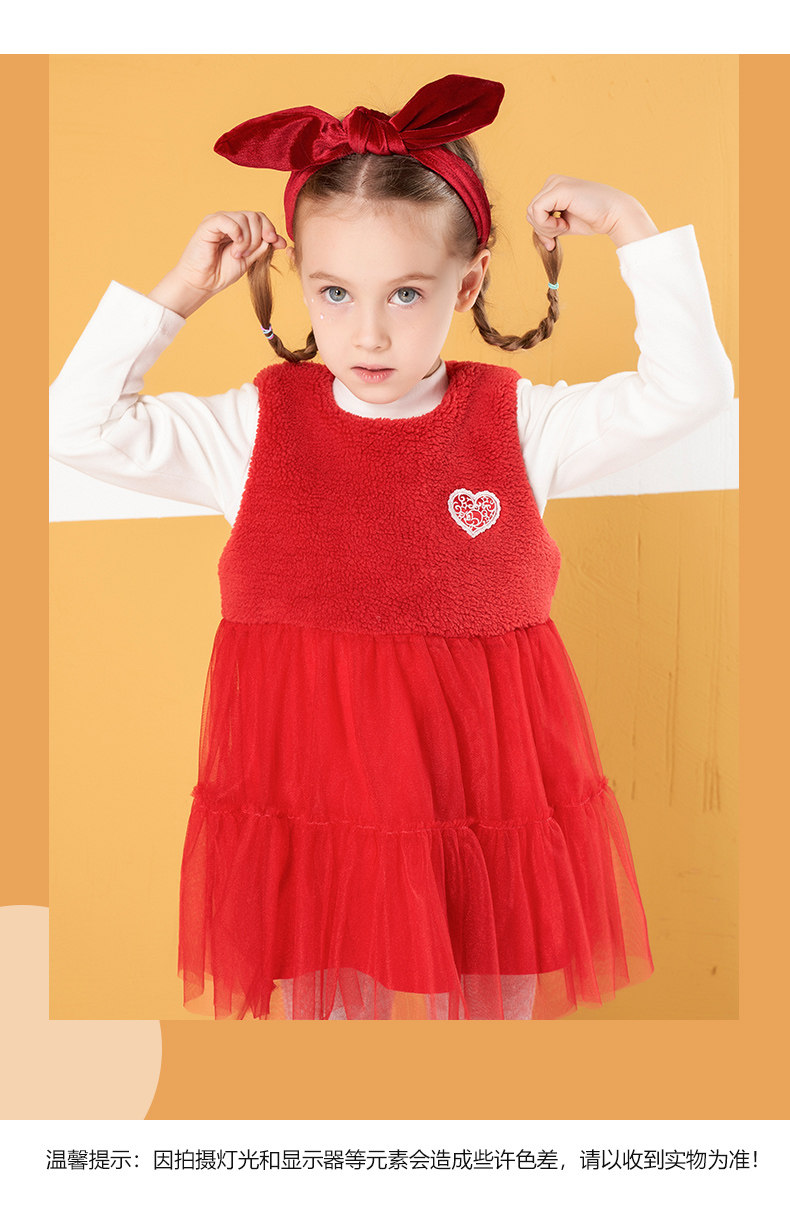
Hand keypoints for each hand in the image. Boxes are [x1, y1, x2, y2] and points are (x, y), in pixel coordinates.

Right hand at [149, 210, 286, 316]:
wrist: (203, 283)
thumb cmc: (221, 272)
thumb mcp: (249, 260)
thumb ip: (261, 248)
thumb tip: (279, 240)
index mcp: (240, 228)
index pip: (260, 219)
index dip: (271, 229)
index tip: (277, 244)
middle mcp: (230, 221)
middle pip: (255, 216)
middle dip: (259, 237)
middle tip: (248, 255)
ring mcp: (219, 221)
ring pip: (244, 218)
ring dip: (247, 240)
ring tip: (237, 255)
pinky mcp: (209, 224)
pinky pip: (228, 220)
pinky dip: (236, 233)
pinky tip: (235, 248)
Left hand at [527, 176, 658, 250]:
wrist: (614, 215)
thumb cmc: (593, 219)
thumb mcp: (564, 224)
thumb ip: (549, 226)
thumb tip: (537, 237)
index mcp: (555, 187)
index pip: (534, 210)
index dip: (540, 229)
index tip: (553, 241)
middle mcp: (554, 181)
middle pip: (530, 211)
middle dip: (542, 230)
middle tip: (559, 235)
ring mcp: (556, 183)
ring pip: (531, 211)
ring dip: (545, 227)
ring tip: (564, 227)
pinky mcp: (559, 189)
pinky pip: (537, 210)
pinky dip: (547, 224)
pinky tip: (564, 225)